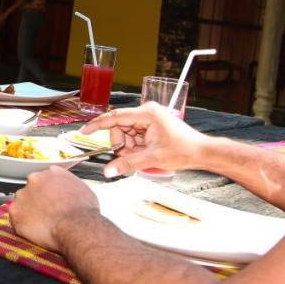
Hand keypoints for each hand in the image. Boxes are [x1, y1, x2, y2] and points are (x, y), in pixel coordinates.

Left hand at [9, 167, 100, 252]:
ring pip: (21, 203)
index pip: (44, 179)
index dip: (46, 193)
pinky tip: (35, 231)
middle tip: (46, 214)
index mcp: (52, 172)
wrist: (76, 226)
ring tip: (41, 224)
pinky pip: (15, 219)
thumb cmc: (84, 212)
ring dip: (28, 212)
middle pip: (31, 190)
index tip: (50, 201)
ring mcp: (23, 195)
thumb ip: (69, 185)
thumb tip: (68, 191)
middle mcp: (35, 179)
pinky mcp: (15, 212)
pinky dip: (22, 225)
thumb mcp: (83, 189)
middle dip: (36, 201)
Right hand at [82, 102, 208, 177]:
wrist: (201, 152)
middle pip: (119, 127)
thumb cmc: (183, 150)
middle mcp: (146, 112)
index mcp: (146, 113)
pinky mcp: (150, 126)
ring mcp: (148, 119)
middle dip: (121, 145)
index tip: (84, 132)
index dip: (97, 125)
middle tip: (131, 158)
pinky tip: (145, 154)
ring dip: (129, 148)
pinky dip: (135, 147)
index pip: (115, 117)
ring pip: (125, 134)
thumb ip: (128, 164)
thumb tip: (108, 171)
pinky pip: (133, 136)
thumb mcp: (152, 158)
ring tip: (143, 157)